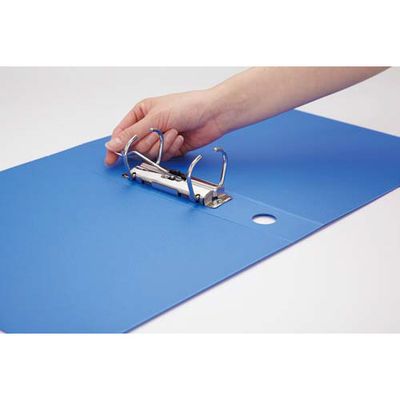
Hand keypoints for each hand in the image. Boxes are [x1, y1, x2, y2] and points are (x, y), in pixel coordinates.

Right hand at [104, 89, 224, 165]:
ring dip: (163, 144)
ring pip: (150, 153)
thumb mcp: (155, 118)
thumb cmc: (186, 106)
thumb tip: (112, 144)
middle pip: (136, 146)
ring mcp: (161, 138)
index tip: (110, 160)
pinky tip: (181, 137)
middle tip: (159, 134)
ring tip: (174, 132)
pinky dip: (172, 148)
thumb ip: (132, 133)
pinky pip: (164, 156)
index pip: (121, 133)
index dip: (115, 147)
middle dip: (148, 142)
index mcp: (141, 113)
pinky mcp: (171, 148)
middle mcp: (149, 126)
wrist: (212, 114)